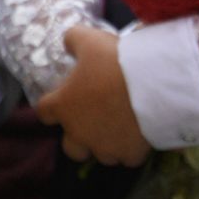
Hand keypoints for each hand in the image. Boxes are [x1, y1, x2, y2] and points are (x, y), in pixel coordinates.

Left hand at [35, 25, 149, 166]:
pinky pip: (129, 158)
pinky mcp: (129, 153)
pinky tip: (142, 136)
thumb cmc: (115, 63)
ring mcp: (104, 147)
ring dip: (107, 144)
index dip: (53, 105)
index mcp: (64, 106)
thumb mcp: (90, 41)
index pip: (44, 111)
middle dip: (80, 137)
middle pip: (71, 147)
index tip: (65, 98)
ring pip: (101, 155)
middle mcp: (78, 133)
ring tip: (123, 128)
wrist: (154, 84)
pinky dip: (133, 150)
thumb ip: (73, 40)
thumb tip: (68, 42)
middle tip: (96, 120)